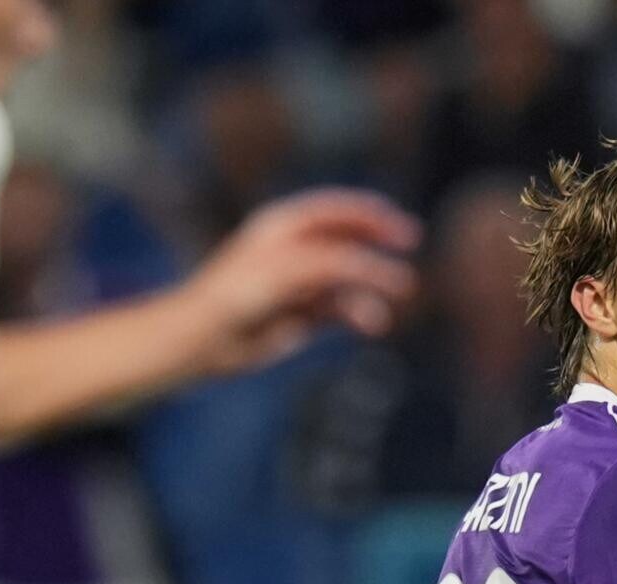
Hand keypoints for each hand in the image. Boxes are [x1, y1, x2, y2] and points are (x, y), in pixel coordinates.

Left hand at [186, 189, 420, 372]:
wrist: (205, 339)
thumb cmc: (237, 295)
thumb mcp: (288, 271)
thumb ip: (333, 264)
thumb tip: (374, 268)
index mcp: (283, 226)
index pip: (336, 211)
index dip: (371, 215)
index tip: (401, 228)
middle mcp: (295, 251)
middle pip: (348, 240)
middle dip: (379, 248)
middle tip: (410, 250)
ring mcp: (300, 283)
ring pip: (349, 279)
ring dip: (372, 288)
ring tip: (397, 298)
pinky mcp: (303, 315)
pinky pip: (342, 308)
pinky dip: (360, 314)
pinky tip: (372, 324)